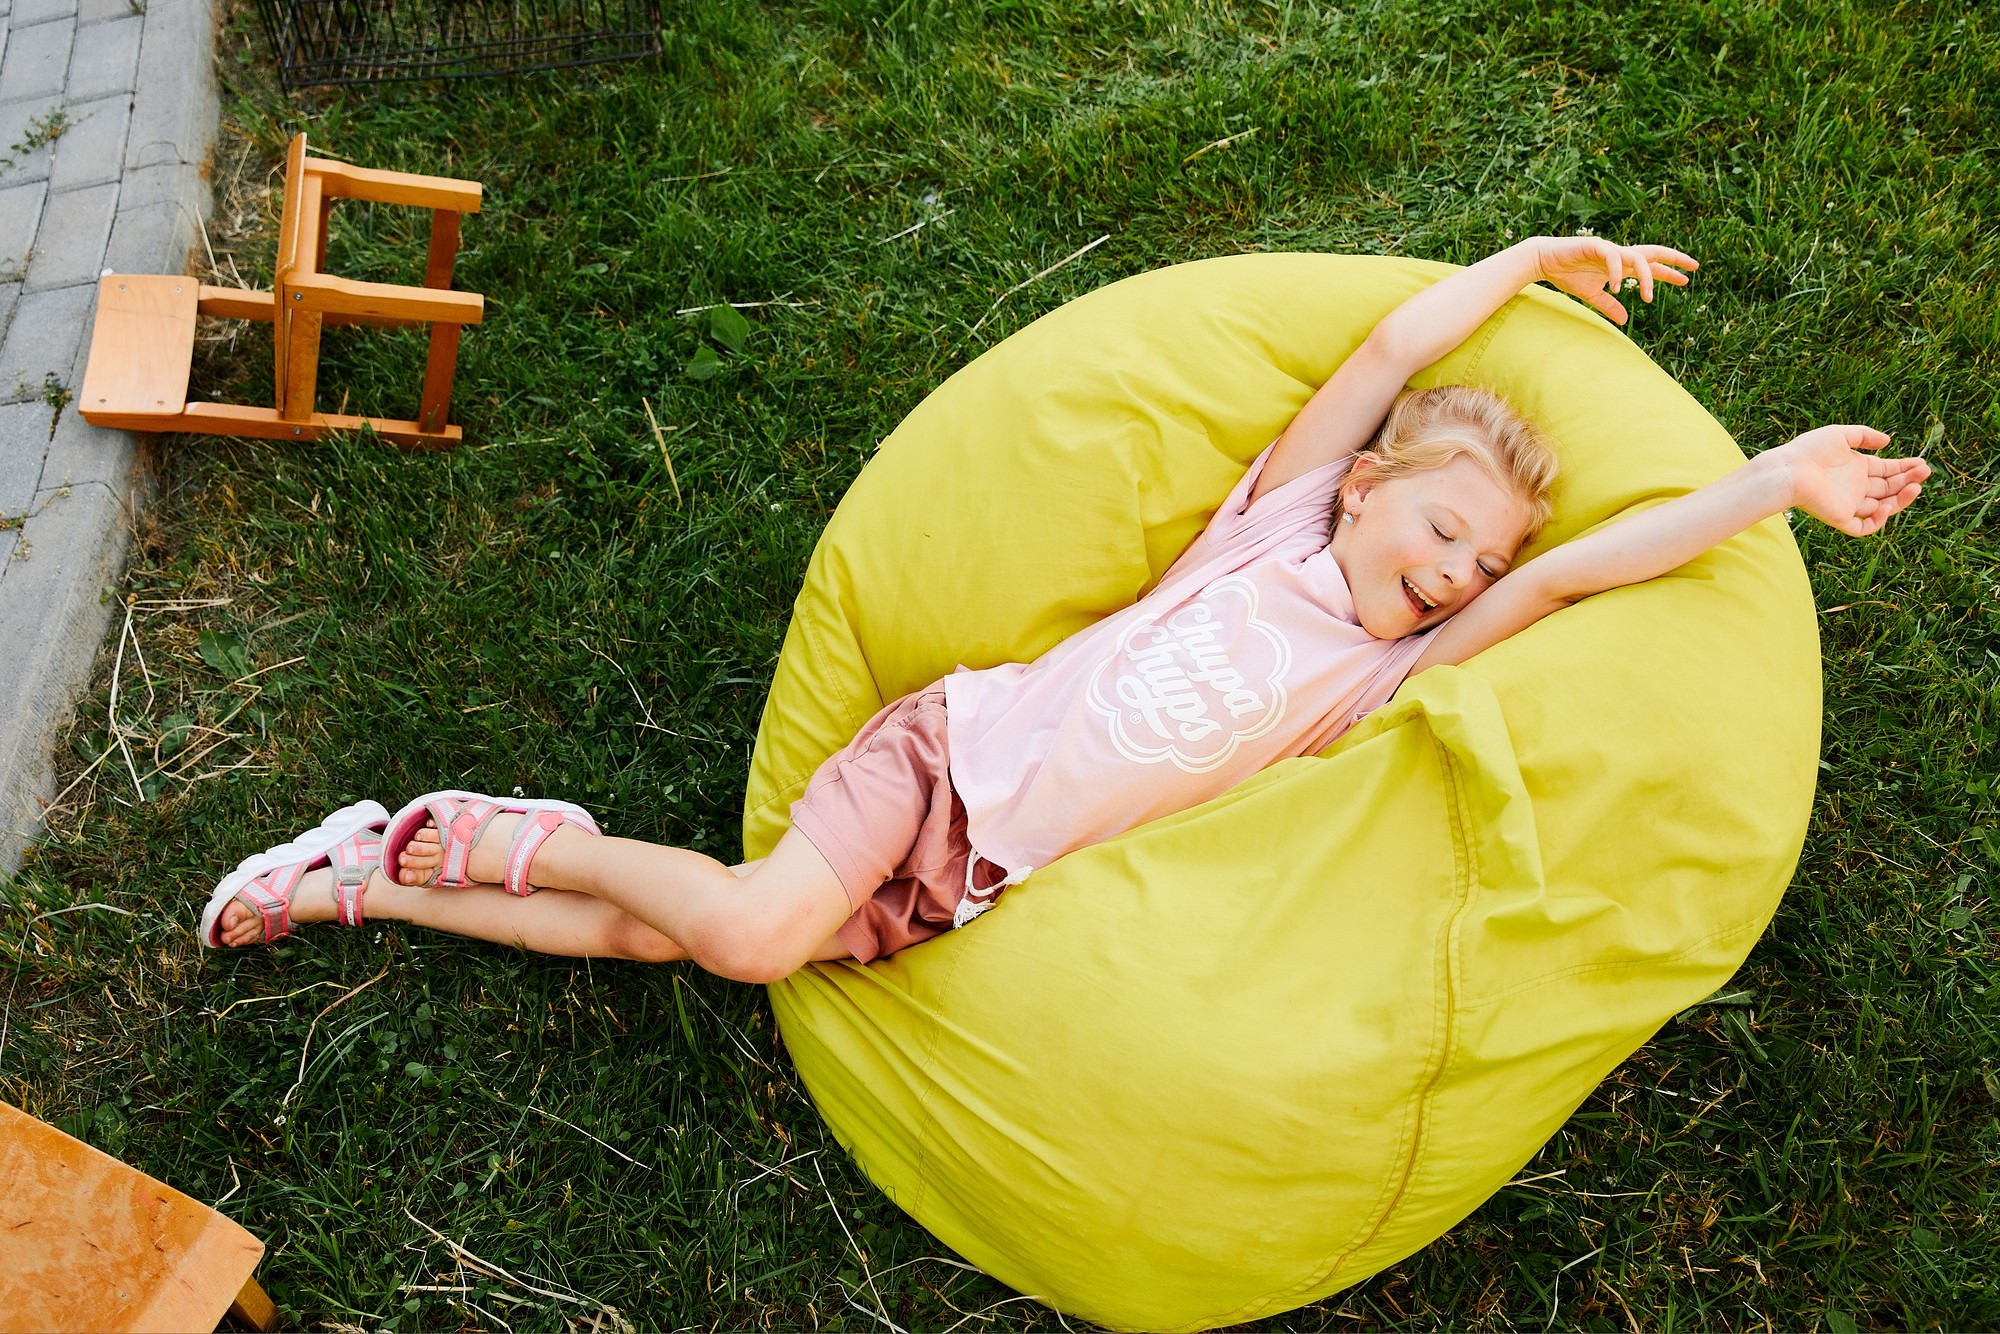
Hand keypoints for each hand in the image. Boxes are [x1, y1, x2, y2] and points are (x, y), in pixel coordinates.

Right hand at [1527, 236, 1697, 324]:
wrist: (1543, 262)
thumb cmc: (1567, 275)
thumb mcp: (1592, 295)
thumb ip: (1609, 305)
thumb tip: (1625, 319)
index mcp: (1620, 264)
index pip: (1650, 265)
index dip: (1669, 271)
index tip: (1687, 278)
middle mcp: (1619, 254)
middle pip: (1652, 253)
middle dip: (1674, 259)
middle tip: (1694, 267)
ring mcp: (1608, 249)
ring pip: (1637, 257)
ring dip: (1647, 277)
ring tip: (1649, 297)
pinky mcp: (1595, 245)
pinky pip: (1613, 257)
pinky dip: (1617, 273)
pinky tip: (1619, 288)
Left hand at [1770, 424, 1930, 536]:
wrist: (1788, 470)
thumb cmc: (1809, 450)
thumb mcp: (1840, 435)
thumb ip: (1864, 436)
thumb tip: (1888, 441)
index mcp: (1855, 468)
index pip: (1886, 470)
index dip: (1905, 468)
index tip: (1922, 463)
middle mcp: (1854, 487)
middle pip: (1888, 487)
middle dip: (1908, 480)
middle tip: (1925, 472)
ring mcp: (1848, 504)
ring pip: (1882, 507)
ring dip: (1901, 498)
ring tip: (1916, 486)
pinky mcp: (1840, 518)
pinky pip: (1864, 526)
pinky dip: (1878, 520)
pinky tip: (1886, 505)